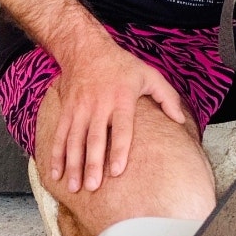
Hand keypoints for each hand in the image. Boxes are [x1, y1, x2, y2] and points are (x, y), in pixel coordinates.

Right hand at [47, 46, 187, 192]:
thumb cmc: (122, 65)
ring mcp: (79, 108)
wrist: (85, 49)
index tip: (117, 171)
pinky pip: (60, 134)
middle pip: (95, 138)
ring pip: (74, 139)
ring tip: (74, 187)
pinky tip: (56, 172)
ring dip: (73, 164)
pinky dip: (56, 154)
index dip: (119, 150)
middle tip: (92, 187)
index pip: (121, 128)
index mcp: (121, 99)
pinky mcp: (67, 110)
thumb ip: (167, 96)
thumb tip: (180, 120)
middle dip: (92, 164)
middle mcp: (98, 105)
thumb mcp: (149, 74)